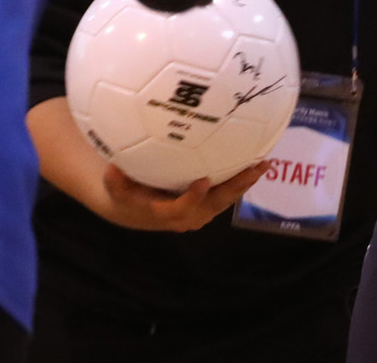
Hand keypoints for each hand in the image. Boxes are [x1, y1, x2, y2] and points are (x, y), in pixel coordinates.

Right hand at [96, 162, 268, 231]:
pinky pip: (227, 192)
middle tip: (253, 169)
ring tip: (264, 164)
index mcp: (167, 213)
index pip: (182, 209)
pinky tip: (257, 161)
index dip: (193, 198)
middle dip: (235, 187)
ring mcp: (201, 210)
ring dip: (245, 182)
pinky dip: (241, 179)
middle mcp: (189, 216)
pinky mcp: (208, 203)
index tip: (203, 181)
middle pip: (215, 204)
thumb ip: (116, 182)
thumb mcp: (116, 188)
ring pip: (226, 198)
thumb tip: (112, 169)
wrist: (136, 210)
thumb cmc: (126, 194)